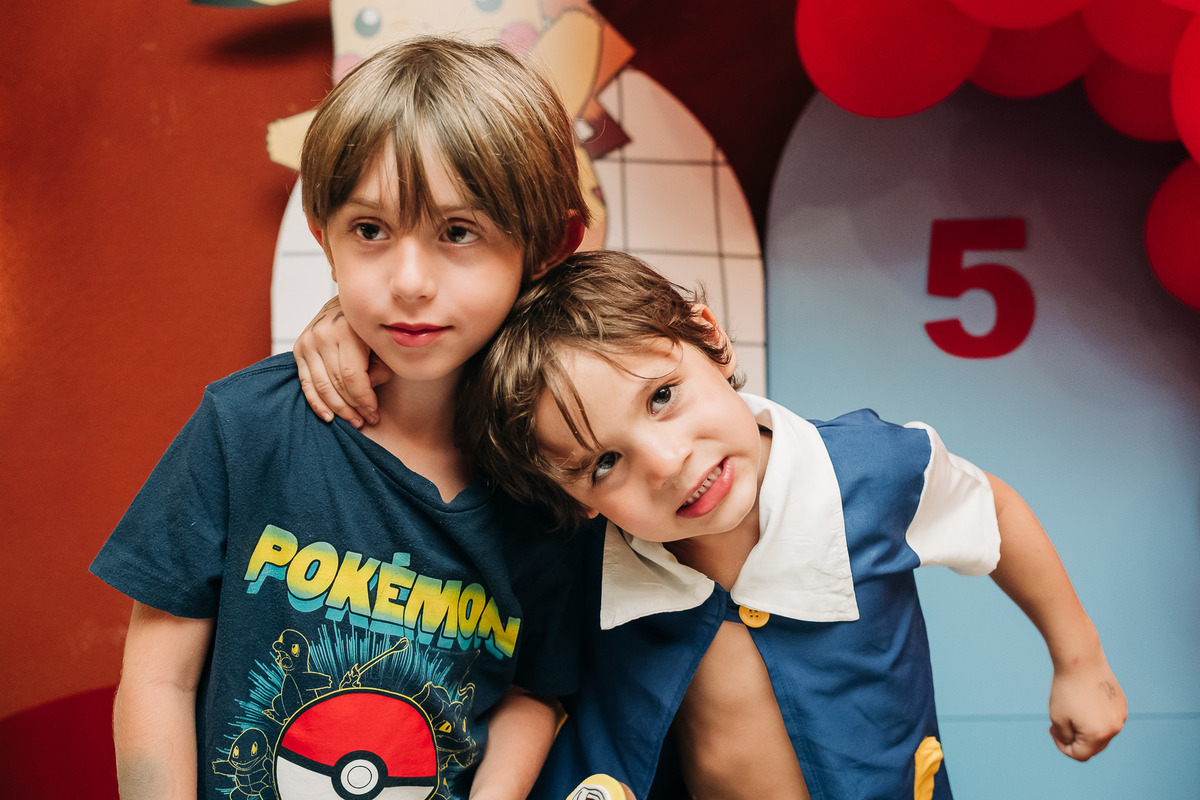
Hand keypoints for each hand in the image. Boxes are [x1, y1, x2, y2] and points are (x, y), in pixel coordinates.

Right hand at [293, 296, 389, 426]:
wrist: (345, 303)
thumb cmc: (369, 328)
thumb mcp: (382, 344)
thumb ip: (379, 368)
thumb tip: (368, 392)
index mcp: (347, 329)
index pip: (352, 376)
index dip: (364, 399)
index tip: (374, 413)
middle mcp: (323, 334)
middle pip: (336, 383)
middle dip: (353, 407)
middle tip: (365, 421)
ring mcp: (308, 341)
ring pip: (321, 386)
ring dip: (337, 409)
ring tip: (353, 422)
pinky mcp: (299, 348)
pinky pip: (306, 383)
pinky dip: (316, 403)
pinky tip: (328, 417)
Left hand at [1047, 653, 1126, 760]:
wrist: (1080, 660)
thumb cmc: (1066, 689)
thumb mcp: (1057, 719)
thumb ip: (1066, 738)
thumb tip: (1074, 744)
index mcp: (1098, 735)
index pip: (1080, 755)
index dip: (1062, 747)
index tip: (1052, 729)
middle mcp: (1115, 728)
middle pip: (1093, 746)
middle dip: (1075, 739)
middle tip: (1059, 723)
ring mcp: (1121, 716)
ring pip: (1101, 732)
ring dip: (1086, 728)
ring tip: (1071, 710)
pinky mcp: (1122, 704)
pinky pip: (1108, 718)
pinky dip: (1095, 716)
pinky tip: (1083, 701)